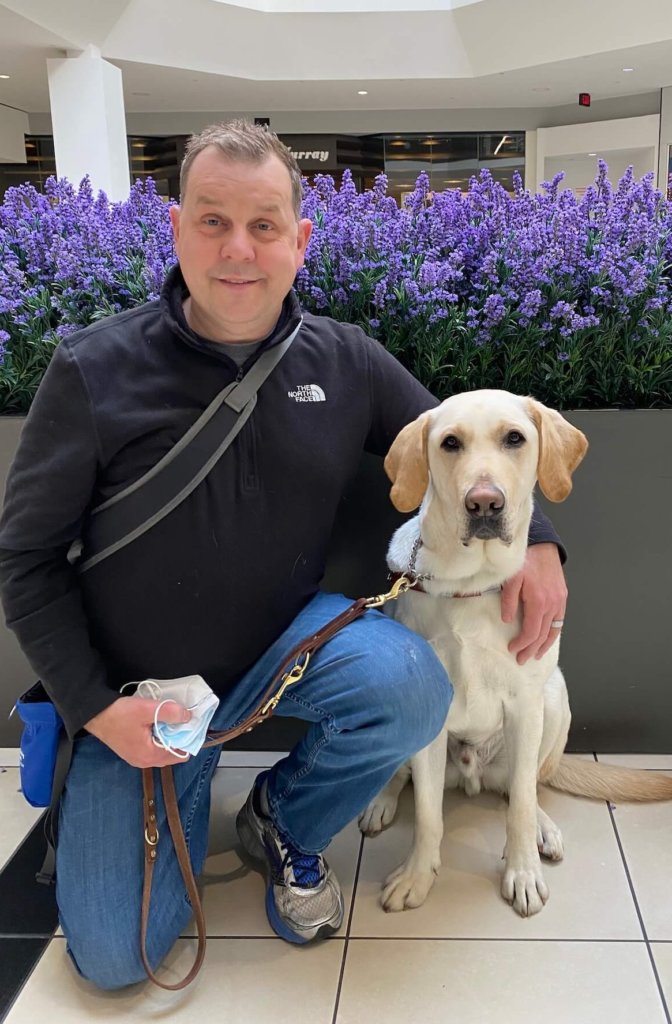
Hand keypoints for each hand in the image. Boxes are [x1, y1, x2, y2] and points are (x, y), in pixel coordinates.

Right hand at [85, 696, 191, 767]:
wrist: (94, 714)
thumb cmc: (119, 714)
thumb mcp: (148, 710)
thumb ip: (170, 713)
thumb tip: (188, 716)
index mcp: (150, 756)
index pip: (180, 754)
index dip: (188, 738)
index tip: (192, 724)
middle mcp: (144, 761)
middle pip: (172, 753)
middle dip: (179, 738)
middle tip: (182, 720)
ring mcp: (137, 757)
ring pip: (162, 750)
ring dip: (168, 736)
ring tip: (170, 719)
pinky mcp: (131, 750)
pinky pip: (152, 747)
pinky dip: (158, 737)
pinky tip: (157, 723)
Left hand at [501, 543, 566, 664]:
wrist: (542, 544)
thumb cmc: (525, 559)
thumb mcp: (511, 578)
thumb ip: (508, 600)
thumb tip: (506, 620)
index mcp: (538, 601)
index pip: (531, 631)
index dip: (521, 643)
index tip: (512, 649)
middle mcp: (552, 604)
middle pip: (542, 634)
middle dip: (531, 649)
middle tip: (521, 659)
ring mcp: (559, 601)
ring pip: (554, 630)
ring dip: (544, 644)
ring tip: (536, 654)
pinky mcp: (563, 597)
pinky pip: (559, 620)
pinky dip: (553, 632)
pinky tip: (547, 638)